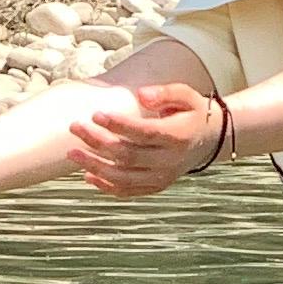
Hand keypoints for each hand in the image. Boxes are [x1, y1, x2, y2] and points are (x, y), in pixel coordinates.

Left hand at [67, 83, 218, 198]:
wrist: (209, 139)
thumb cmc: (191, 112)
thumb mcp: (186, 95)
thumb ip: (165, 93)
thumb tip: (141, 95)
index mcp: (178, 136)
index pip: (145, 133)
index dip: (119, 125)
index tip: (96, 114)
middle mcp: (170, 161)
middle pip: (129, 155)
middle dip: (98, 142)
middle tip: (75, 127)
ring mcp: (162, 177)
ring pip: (124, 177)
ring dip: (96, 166)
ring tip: (73, 153)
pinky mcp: (156, 186)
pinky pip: (128, 191)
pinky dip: (106, 186)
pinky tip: (87, 175)